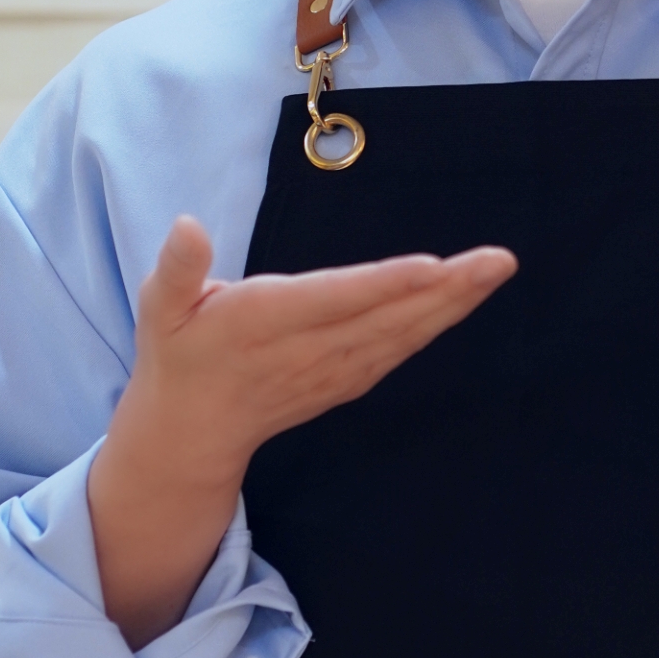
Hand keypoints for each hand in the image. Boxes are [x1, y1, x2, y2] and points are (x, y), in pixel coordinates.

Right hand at [90, 215, 515, 645]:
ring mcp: (332, 371)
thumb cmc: (177, 355)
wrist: (192, 432)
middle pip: (387, 317)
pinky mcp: (346, 380)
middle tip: (498, 261)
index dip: (384, 285)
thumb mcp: (159, 308)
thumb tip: (187, 225)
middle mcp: (308, 349)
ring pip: (402, 334)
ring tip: (494, 270)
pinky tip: (464, 300)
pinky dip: (435, 326)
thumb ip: (177, 267)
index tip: (432, 266)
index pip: (333, 300)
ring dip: (453, 304)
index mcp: (263, 322)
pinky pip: (398, 351)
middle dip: (446, 289)